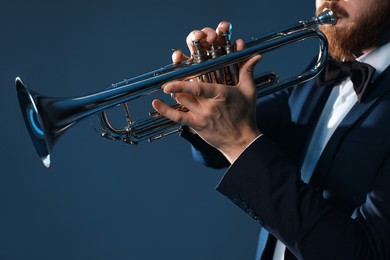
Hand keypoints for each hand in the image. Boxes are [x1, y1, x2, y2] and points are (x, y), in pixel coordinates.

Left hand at [152, 22, 261, 162]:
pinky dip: (165, 110)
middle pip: (186, 92)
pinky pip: (177, 117)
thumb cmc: (246, 115)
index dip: (181, 84)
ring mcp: (201, 116)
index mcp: (221, 94)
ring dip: (176, 93)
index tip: (169, 81)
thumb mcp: (249, 92)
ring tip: (173, 88)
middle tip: (178, 77)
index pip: (198, 88)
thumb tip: (255, 56)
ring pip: (181, 101)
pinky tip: (156, 103)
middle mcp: (208, 106)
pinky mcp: (196, 125)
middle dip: (180, 84)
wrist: (242, 141)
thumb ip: (247, 72)